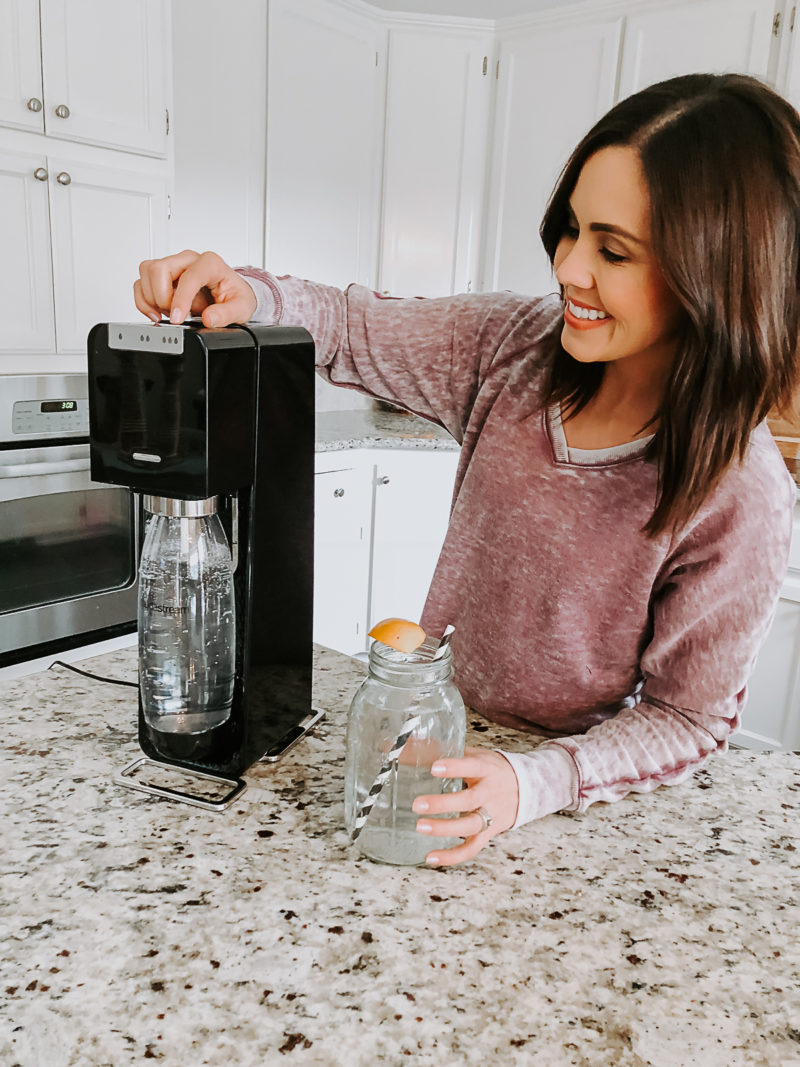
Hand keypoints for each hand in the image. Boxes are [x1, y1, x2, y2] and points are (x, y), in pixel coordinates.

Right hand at [134, 249, 257, 327]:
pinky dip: (144, 301)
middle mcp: (188, 260)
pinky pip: (141, 283)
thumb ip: (226, 314)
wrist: (230, 294)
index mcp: (210, 263)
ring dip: (153, 298)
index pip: (189, 276)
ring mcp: (173, 265)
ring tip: (170, 312)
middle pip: (160, 269)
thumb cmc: (234, 295)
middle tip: (176, 315)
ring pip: (147, 273)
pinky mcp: (162, 275)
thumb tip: (208, 318)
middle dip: (163, 297)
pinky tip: (156, 313)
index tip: (177, 318)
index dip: (180, 299)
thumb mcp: (241, 308)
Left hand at [412, 747, 518, 866]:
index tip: (434, 767)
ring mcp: (491, 815)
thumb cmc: (493, 769)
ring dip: (444, 829)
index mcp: (486, 769)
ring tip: (420, 827)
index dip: (454, 768)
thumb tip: (408, 745)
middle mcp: (490, 792)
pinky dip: (452, 856)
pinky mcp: (489, 833)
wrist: (528, 787)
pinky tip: (431, 857)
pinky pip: (472, 848)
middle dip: (442, 804)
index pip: (471, 766)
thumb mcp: (477, 755)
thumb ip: (448, 752)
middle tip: (417, 804)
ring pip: (470, 826)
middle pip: (469, 800)